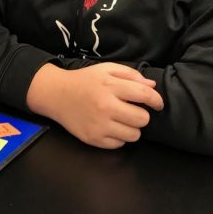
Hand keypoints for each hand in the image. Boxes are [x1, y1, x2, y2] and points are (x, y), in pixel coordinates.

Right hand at [26, 62, 163, 148]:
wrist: (56, 94)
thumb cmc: (84, 81)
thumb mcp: (105, 69)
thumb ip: (130, 74)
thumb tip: (152, 86)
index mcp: (110, 87)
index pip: (145, 96)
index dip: (156, 100)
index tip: (156, 104)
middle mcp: (105, 107)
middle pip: (143, 119)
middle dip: (141, 115)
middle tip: (131, 111)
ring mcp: (99, 125)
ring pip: (134, 135)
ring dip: (131, 128)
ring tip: (121, 120)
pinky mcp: (93, 139)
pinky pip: (119, 144)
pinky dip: (118, 137)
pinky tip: (109, 127)